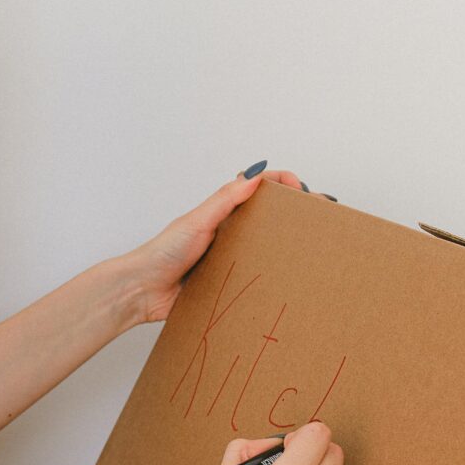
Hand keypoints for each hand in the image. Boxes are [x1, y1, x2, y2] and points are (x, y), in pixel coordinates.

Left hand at [113, 166, 330, 325]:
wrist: (142, 291)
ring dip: (287, 247)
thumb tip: (257, 173)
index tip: (303, 190)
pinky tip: (289, 282)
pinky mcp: (225, 284)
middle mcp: (227, 233)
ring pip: (265, 248)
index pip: (258, 188)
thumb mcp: (197, 221)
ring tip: (315, 248)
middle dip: (295, 215)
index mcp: (221, 212)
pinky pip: (253, 278)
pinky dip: (270, 278)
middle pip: (268, 218)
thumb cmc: (162, 252)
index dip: (282, 183)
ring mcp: (227, 258)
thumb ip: (225, 199)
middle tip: (321, 219)